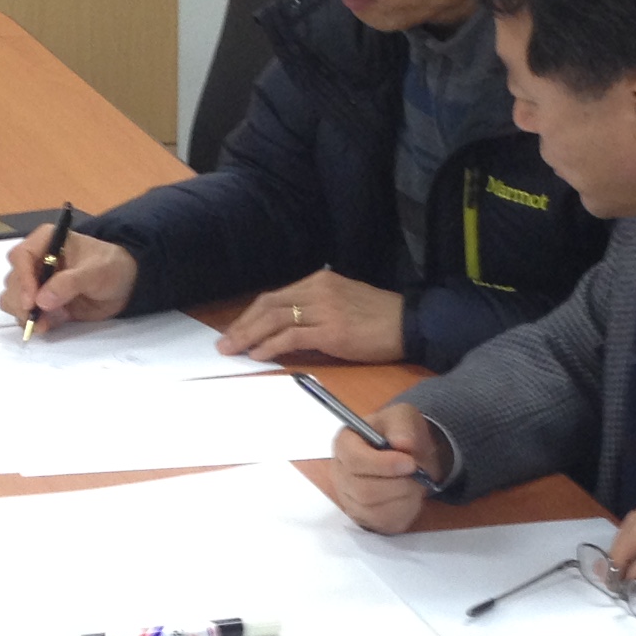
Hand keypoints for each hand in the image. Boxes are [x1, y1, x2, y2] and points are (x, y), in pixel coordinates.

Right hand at [0, 227, 136, 327]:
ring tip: (44, 322)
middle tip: (36, 316)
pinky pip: (25, 314)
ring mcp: (36, 283)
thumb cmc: (111, 267)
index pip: (21, 256)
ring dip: (24, 313)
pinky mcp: (42, 303)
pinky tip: (47, 326)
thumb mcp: (95, 271)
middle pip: (12, 280)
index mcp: (45, 241)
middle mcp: (35, 260)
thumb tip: (42, 301)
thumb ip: (68, 283)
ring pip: (12, 298)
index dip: (23, 279)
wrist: (124, 285)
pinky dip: (32, 322)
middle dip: (21, 301)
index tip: (32, 301)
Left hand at [213, 267, 405, 362]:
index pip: (276, 297)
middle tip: (224, 342)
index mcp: (319, 281)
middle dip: (242, 325)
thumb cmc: (380, 317)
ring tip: (232, 350)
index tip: (236, 329)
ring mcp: (324, 309)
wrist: (410, 323)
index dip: (251, 314)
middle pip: (268, 305)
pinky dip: (270, 346)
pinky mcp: (331, 330)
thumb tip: (289, 326)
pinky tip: (258, 354)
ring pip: (274, 319)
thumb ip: (317, 308)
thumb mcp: (343, 302)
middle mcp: (318, 290)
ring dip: (248, 336)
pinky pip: (291, 337)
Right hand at [320, 400, 445, 535]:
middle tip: (418, 474)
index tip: (410, 462)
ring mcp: (349, 499)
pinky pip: (385, 523)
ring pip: (375, 510)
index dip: (383, 465)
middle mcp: (340, 474)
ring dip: (404, 498)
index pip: (354, 460)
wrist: (408, 455)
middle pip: (364, 491)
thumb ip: (403, 426)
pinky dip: (405, 511)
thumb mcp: (404, 418)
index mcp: (344, 444)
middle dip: (399, 485)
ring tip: (415, 483)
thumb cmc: (400, 434)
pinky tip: (409, 496)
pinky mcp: (364, 518)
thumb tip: (403, 443)